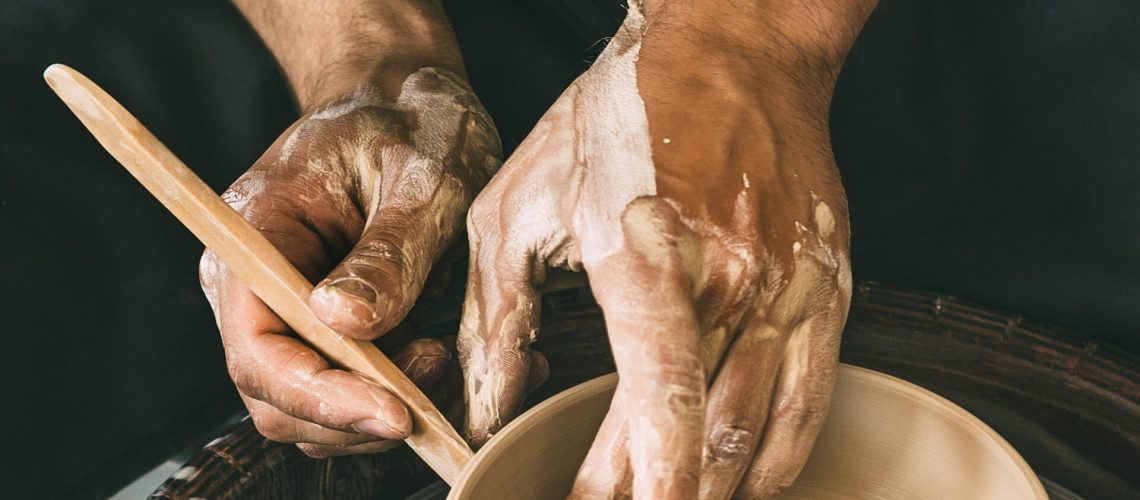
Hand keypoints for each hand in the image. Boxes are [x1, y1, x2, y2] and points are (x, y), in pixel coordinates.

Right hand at [202, 0, 501, 457]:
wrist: (414, 104)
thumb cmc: (412, 121)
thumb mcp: (420, 178)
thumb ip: (389, 251)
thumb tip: (345, 324)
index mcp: (253, 239)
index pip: (258, 350)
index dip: (321, 395)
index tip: (397, 411)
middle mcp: (257, 290)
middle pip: (281, 397)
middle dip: (360, 412)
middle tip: (442, 373)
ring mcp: (292, 316)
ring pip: (321, 410)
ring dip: (389, 410)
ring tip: (458, 362)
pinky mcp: (336, 332)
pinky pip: (359, 391)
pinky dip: (410, 396)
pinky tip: (462, 365)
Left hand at [458, 1, 874, 496]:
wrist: (734, 53)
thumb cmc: (617, 118)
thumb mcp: (520, 200)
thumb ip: (496, 315)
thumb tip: (485, 408)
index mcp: (647, 248)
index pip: (656, 387)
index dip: (637, 472)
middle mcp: (732, 275)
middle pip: (703, 428)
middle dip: (660, 496)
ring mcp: (791, 287)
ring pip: (759, 431)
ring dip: (715, 493)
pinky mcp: (828, 291)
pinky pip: (810, 401)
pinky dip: (775, 460)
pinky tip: (741, 488)